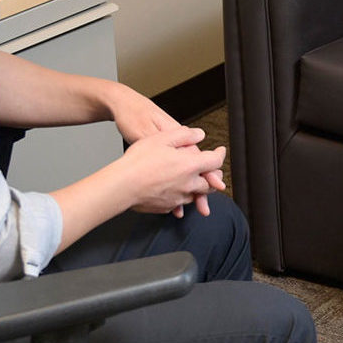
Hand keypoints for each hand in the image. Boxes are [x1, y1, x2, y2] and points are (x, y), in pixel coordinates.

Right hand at [105, 87, 226, 214]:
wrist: (122, 185)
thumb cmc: (138, 161)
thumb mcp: (162, 138)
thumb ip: (184, 135)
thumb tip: (199, 134)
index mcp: (190, 166)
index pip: (215, 161)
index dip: (220, 155)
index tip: (221, 151)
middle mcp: (188, 184)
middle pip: (210, 184)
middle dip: (213, 177)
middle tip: (212, 171)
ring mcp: (178, 198)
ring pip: (196, 194)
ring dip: (199, 188)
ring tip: (194, 180)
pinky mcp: (166, 207)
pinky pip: (179, 203)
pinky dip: (181, 196)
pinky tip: (174, 190)